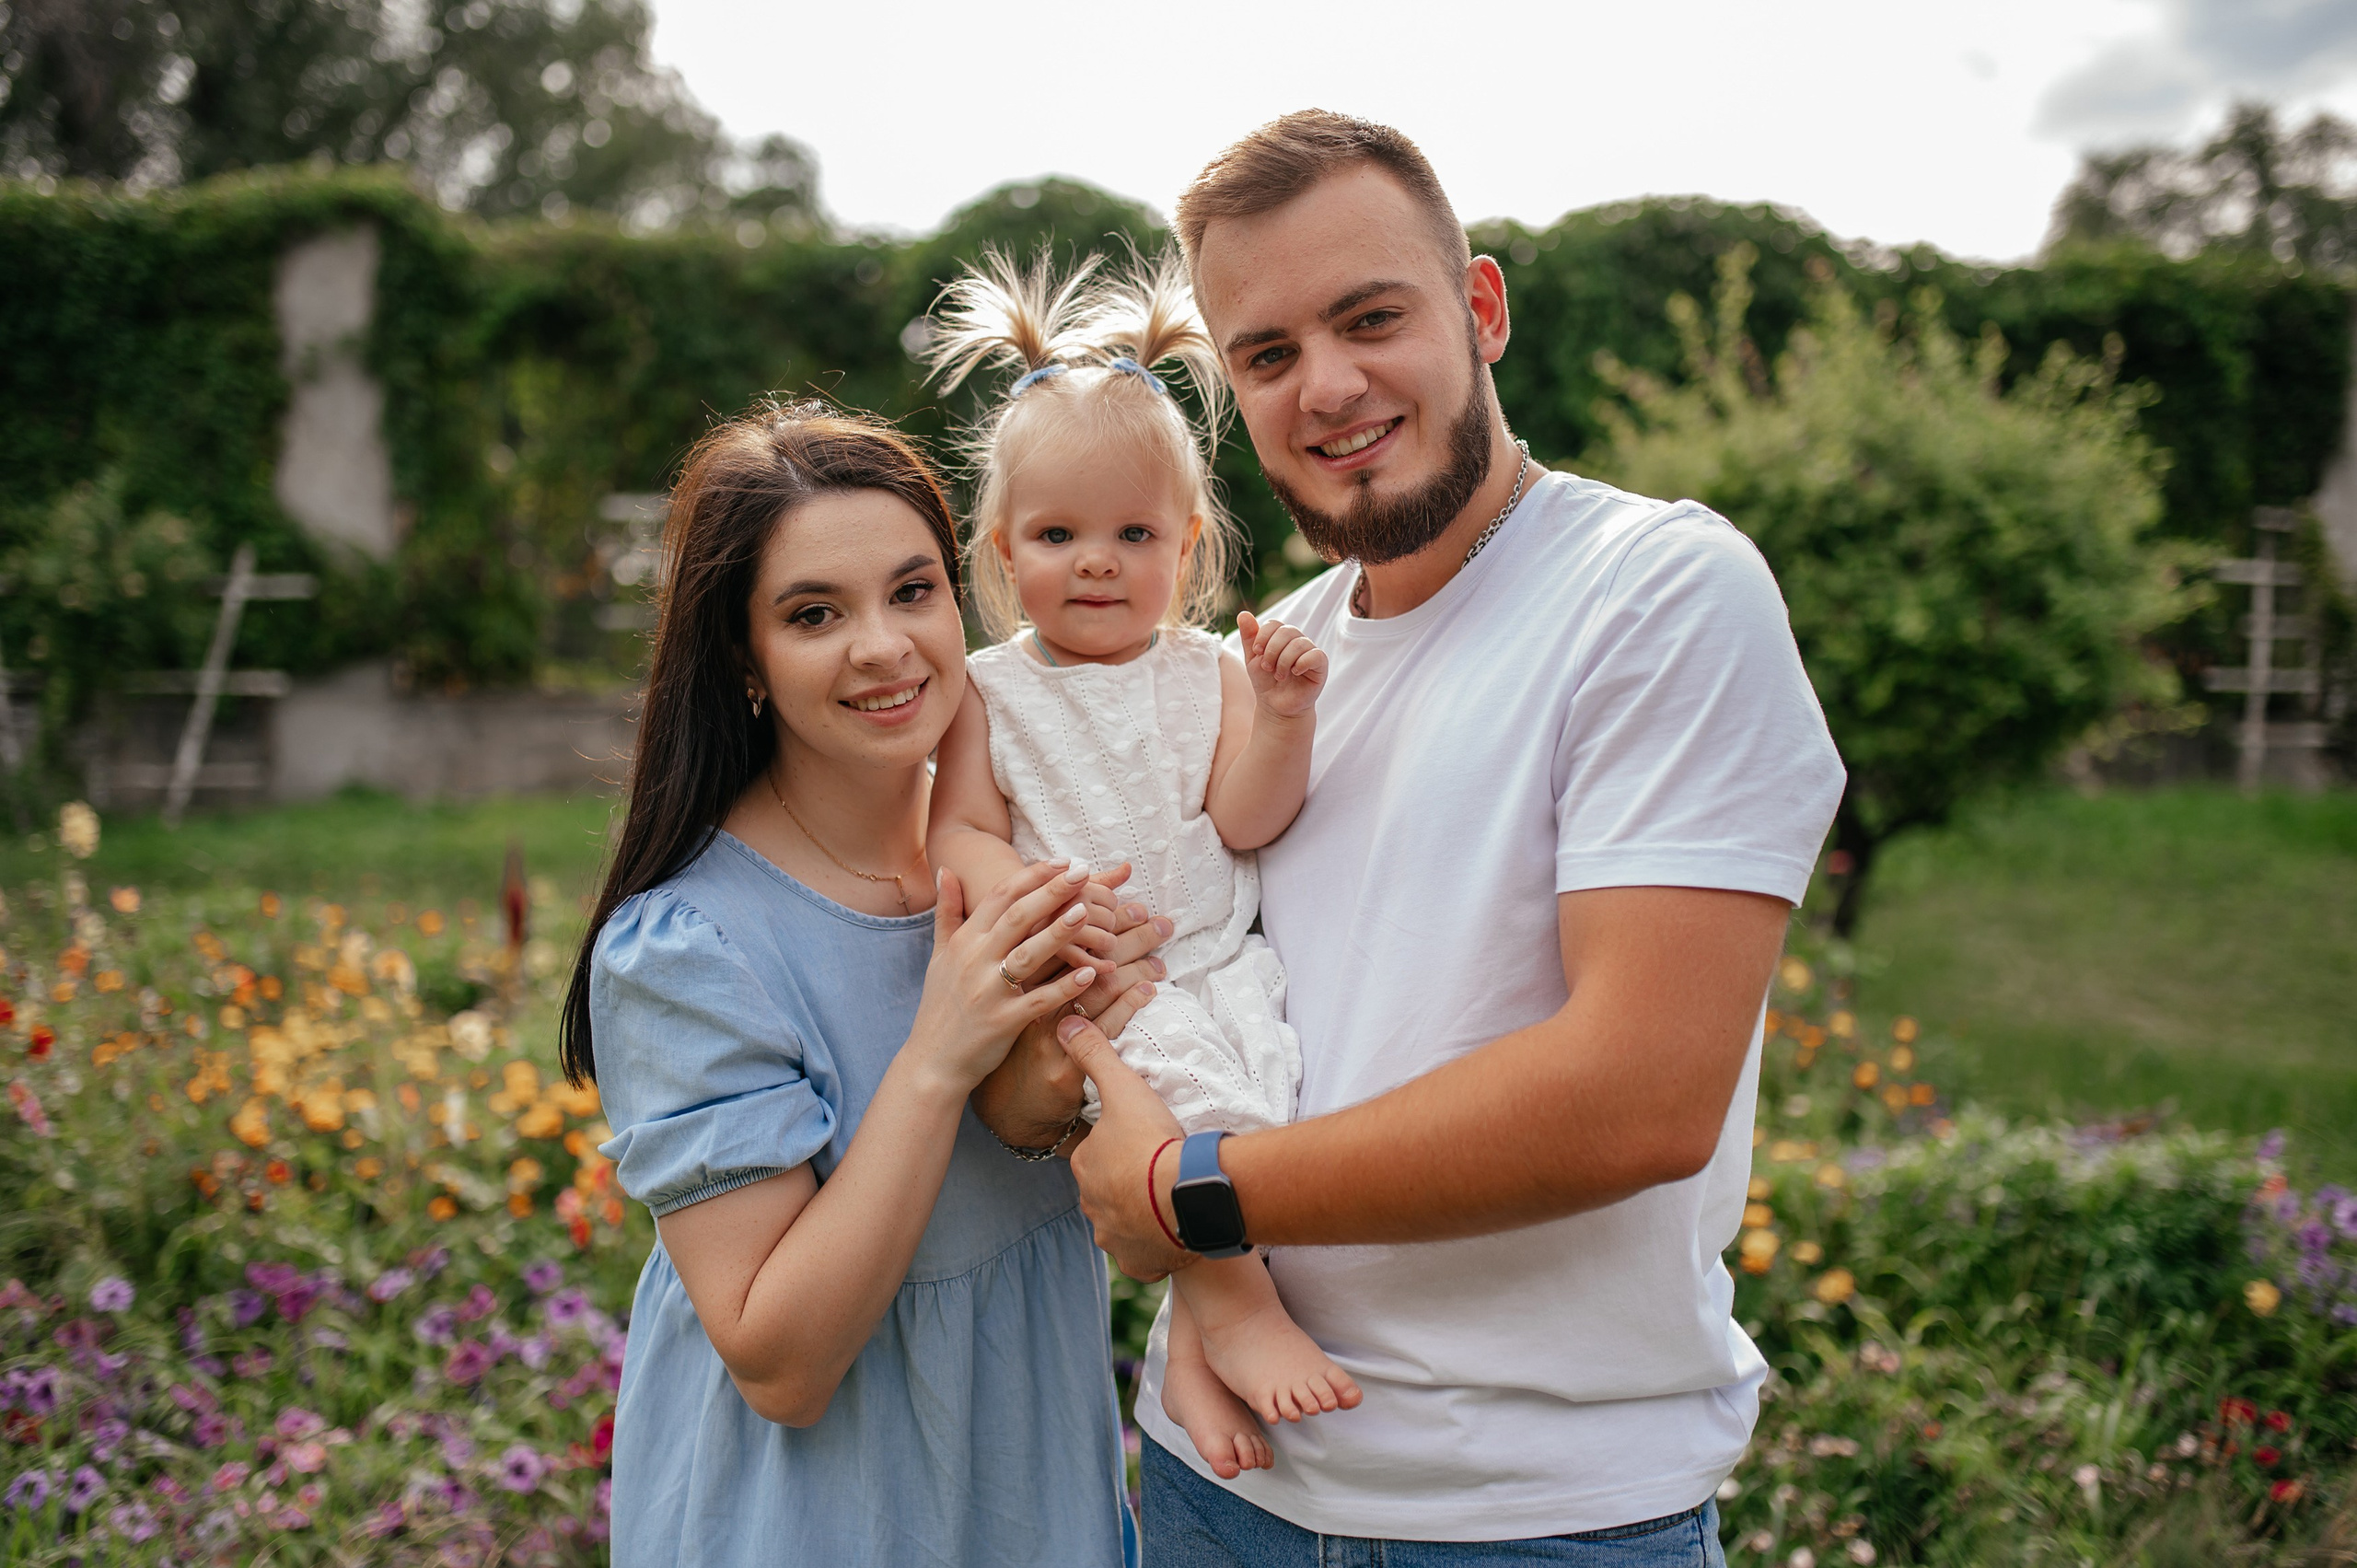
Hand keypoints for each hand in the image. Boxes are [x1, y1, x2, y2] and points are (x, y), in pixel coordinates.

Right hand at [907, 863, 1102, 1094]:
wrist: (931, 1061)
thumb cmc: (940, 1005)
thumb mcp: (939, 955)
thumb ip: (946, 912)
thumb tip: (947, 869)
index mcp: (964, 941)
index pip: (999, 896)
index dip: (1032, 876)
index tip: (1061, 862)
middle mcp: (975, 961)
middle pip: (1018, 917)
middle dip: (1051, 892)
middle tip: (1082, 872)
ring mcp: (989, 992)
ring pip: (1028, 955)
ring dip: (1059, 933)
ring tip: (1087, 912)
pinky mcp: (1004, 1022)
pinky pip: (1039, 1001)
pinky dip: (1064, 987)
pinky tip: (1091, 973)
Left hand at [1058, 1013, 1190, 1280]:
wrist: (1187, 1195)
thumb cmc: (1154, 1141)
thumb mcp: (1124, 1088)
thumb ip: (1095, 1055)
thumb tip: (1065, 1023)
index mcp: (1086, 1166)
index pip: (1096, 1153)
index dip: (1118, 1145)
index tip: (1143, 1141)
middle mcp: (1092, 1206)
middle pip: (1108, 1190)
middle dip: (1127, 1182)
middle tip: (1158, 1167)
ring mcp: (1114, 1238)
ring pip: (1123, 1224)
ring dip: (1140, 1215)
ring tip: (1168, 1198)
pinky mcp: (1138, 1263)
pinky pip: (1143, 1256)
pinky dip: (1154, 1247)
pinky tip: (1172, 1231)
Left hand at [1236, 611, 1326, 720]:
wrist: (1276, 706)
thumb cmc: (1265, 681)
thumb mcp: (1252, 659)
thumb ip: (1249, 637)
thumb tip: (1243, 613)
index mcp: (1281, 637)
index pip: (1274, 624)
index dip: (1263, 636)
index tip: (1256, 652)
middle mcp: (1298, 640)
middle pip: (1287, 631)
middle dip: (1272, 650)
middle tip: (1267, 667)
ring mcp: (1310, 651)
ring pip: (1299, 643)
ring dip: (1284, 661)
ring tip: (1279, 676)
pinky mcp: (1321, 665)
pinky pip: (1315, 655)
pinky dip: (1301, 663)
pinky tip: (1295, 673)